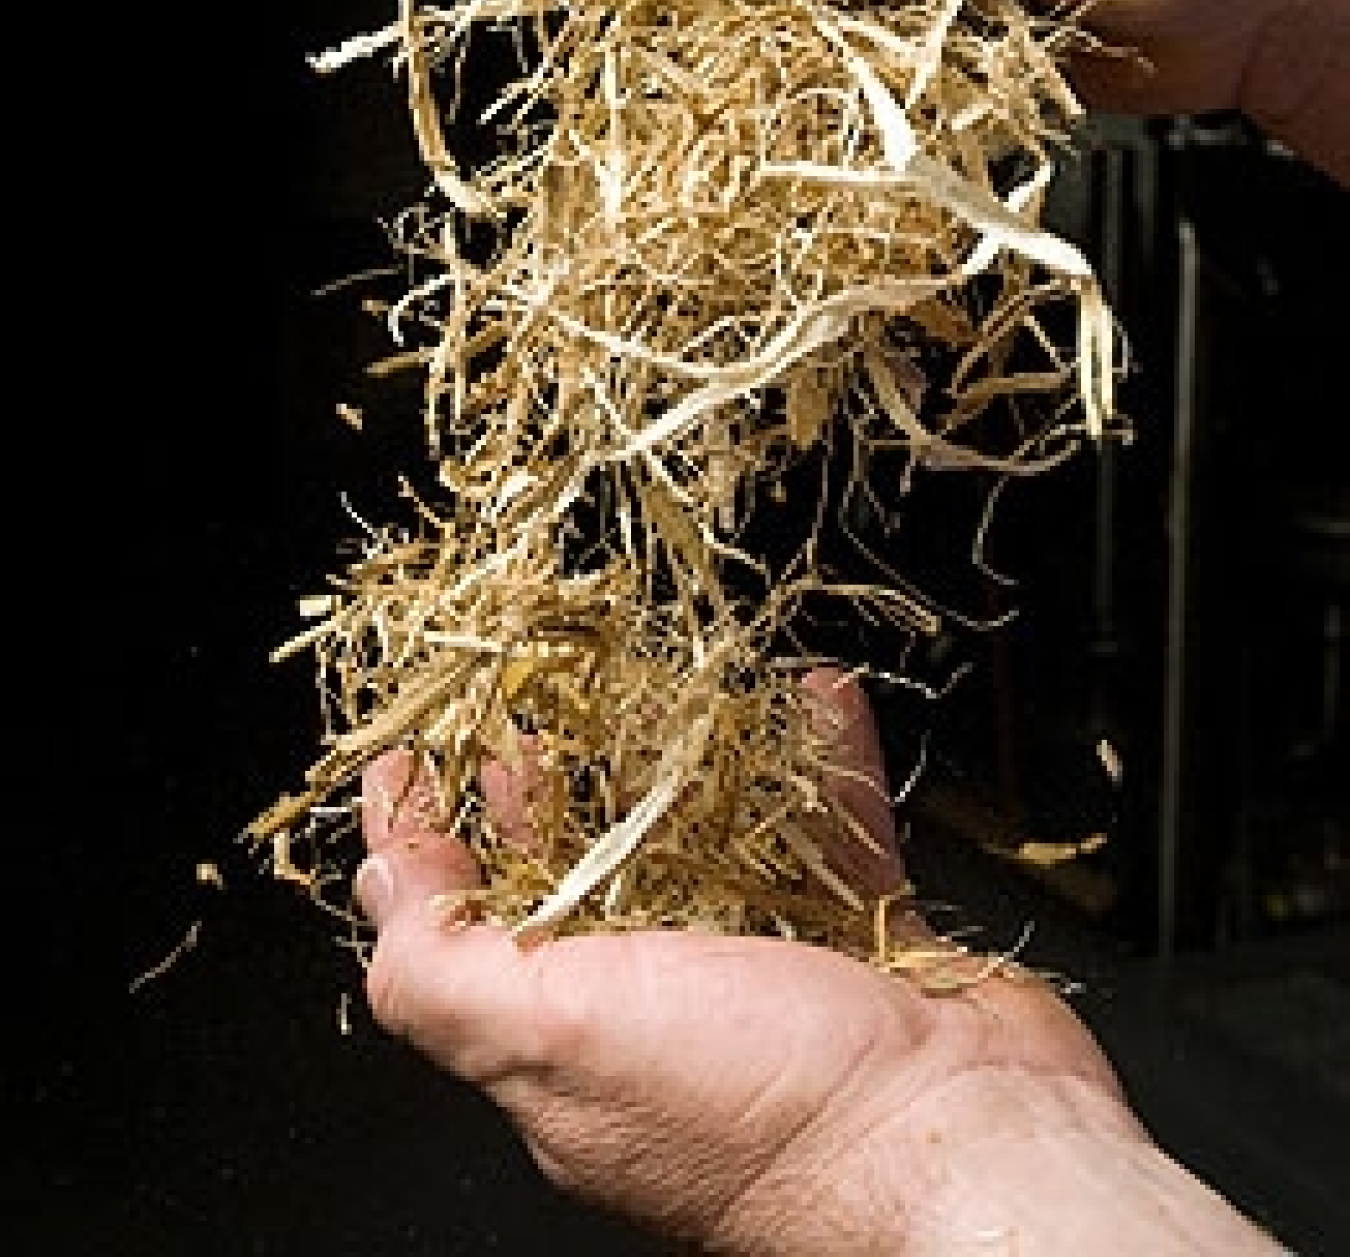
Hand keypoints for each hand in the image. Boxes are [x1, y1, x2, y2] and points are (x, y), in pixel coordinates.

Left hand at [355, 676, 1277, 1252]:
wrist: (968, 1151)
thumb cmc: (765, 1110)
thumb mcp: (556, 1038)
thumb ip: (445, 975)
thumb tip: (380, 893)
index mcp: (570, 1045)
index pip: (466, 932)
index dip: (425, 843)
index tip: (407, 759)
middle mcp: (661, 1013)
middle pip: (583, 875)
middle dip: (553, 783)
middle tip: (534, 696)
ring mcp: (767, 979)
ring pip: (712, 842)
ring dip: (694, 759)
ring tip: (675, 681)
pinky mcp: (861, 947)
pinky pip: (833, 833)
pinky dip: (823, 766)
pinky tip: (817, 701)